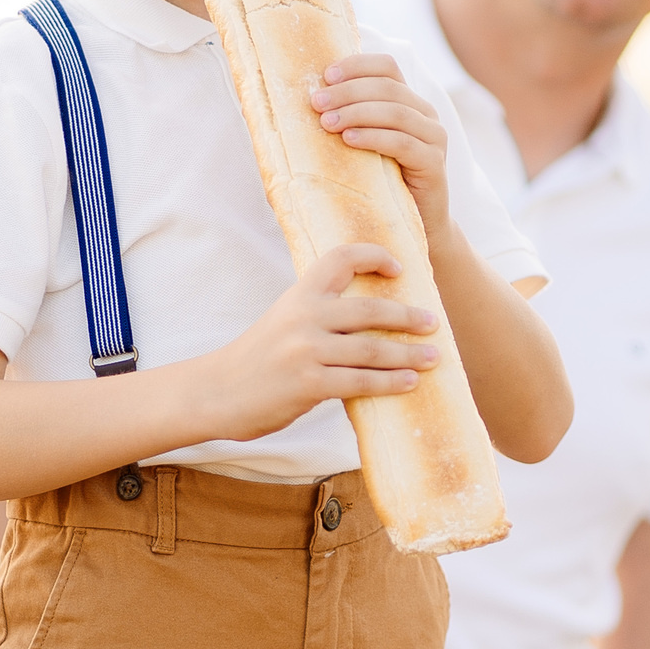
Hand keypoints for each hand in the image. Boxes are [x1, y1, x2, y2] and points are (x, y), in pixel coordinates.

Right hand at [196, 243, 439, 441]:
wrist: (215, 392)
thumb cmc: (256, 360)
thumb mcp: (283, 321)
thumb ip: (318, 313)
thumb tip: (369, 318)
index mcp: (299, 295)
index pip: (340, 259)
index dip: (373, 256)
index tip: (398, 268)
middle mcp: (304, 317)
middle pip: (369, 310)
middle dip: (407, 317)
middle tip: (433, 323)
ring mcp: (306, 351)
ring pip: (372, 350)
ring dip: (409, 354)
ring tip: (434, 357)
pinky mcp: (308, 384)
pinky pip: (361, 383)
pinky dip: (391, 383)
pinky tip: (410, 383)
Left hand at [313, 55, 450, 240]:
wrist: (417, 224)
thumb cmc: (381, 181)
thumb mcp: (363, 144)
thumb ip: (349, 120)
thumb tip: (307, 100)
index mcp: (408, 100)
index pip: (387, 66)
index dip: (356, 66)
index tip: (325, 75)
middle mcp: (425, 113)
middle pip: (387, 87)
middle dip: (348, 92)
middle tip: (316, 102)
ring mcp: (434, 137)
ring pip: (396, 112)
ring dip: (357, 113)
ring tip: (326, 123)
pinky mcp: (434, 163)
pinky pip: (403, 143)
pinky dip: (374, 138)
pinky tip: (349, 140)